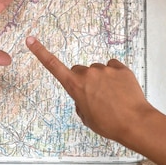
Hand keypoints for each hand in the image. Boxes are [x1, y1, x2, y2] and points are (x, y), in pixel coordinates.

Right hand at [26, 36, 153, 141]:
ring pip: (98, 71)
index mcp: (74, 86)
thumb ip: (80, 102)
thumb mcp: (86, 118)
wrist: (135, 123)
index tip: (30, 39)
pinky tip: (121, 90)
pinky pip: (113, 67)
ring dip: (101, 80)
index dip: (40, 52)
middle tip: (96, 97)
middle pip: (79, 71)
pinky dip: (115, 76)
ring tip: (113, 98)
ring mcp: (104, 69)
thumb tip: (85, 94)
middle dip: (84, 80)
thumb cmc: (109, 124)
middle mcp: (87, 74)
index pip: (52, 65)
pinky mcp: (120, 68)